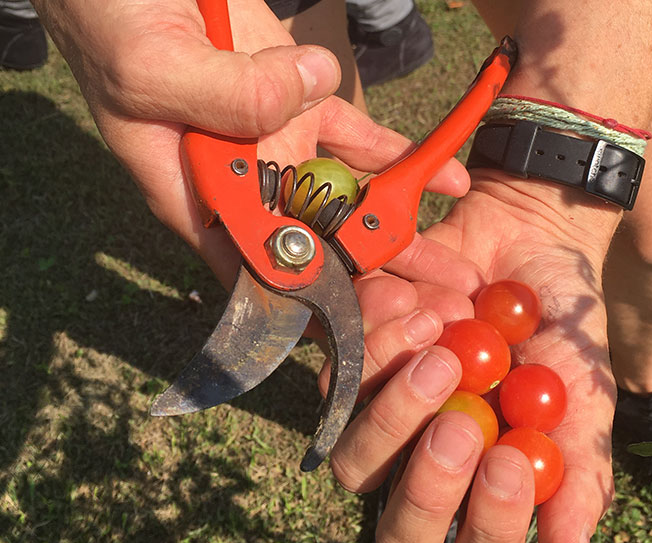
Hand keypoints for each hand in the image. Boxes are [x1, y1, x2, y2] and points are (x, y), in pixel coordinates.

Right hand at [33, 0, 467, 287]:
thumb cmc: (112, 22)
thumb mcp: (151, 65)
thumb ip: (222, 95)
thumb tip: (301, 101)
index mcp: (196, 201)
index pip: (258, 274)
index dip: (314, 302)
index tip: (372, 320)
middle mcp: (242, 187)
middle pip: (316, 251)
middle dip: (376, 282)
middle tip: (436, 306)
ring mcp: (276, 148)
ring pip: (346, 204)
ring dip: (400, 232)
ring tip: (456, 265)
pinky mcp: (300, 107)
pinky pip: (357, 141)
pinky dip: (399, 158)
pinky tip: (449, 179)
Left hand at [331, 171, 622, 542]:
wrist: (530, 245)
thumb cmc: (561, 332)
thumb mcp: (585, 401)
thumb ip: (580, 480)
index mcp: (489, 488)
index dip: (492, 521)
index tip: (511, 460)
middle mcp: (431, 467)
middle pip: (398, 529)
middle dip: (426, 483)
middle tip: (461, 424)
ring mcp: (387, 421)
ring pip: (354, 458)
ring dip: (396, 404)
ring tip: (444, 338)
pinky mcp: (355, 368)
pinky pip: (339, 375)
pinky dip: (380, 337)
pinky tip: (426, 303)